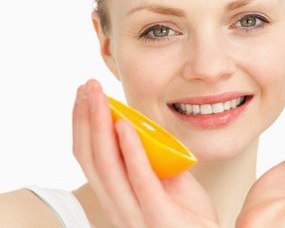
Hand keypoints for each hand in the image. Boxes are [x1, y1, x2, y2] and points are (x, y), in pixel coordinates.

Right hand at [72, 79, 218, 227]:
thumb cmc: (187, 212)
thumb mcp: (163, 178)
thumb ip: (147, 158)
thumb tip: (137, 126)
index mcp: (116, 196)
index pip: (88, 157)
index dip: (81, 125)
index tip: (83, 94)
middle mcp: (117, 206)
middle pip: (91, 157)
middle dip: (86, 117)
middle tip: (87, 86)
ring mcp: (135, 214)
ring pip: (107, 165)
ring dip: (101, 125)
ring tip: (100, 97)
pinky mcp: (158, 217)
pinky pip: (140, 179)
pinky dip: (130, 150)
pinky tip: (124, 125)